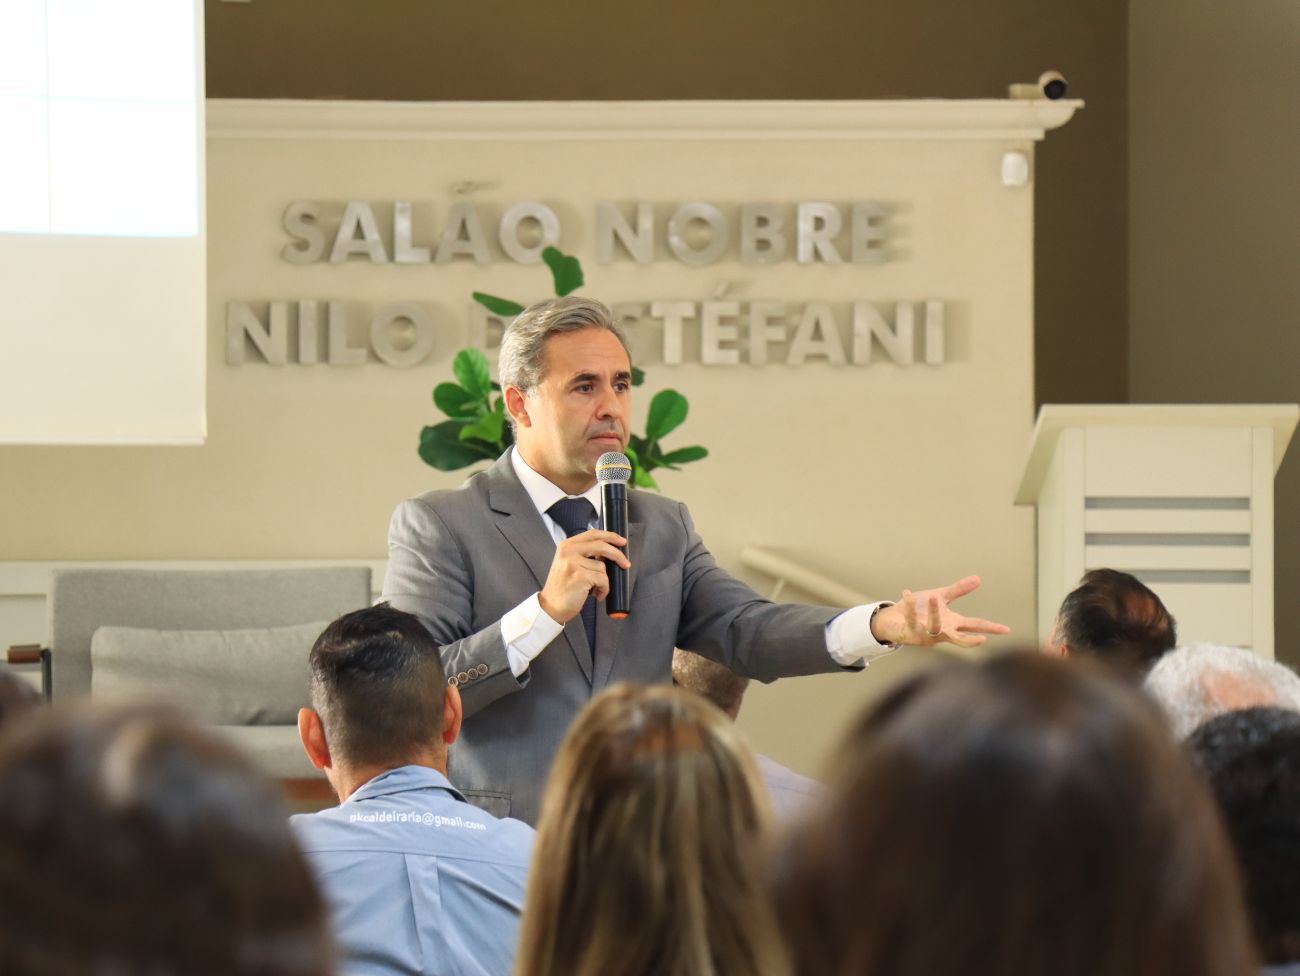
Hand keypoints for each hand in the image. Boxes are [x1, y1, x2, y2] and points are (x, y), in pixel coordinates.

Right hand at [538, 530, 628, 623]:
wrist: (551, 606)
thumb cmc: (562, 587)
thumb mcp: (569, 563)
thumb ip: (584, 554)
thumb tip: (608, 552)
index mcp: (566, 545)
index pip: (593, 534)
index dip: (610, 536)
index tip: (621, 541)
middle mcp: (568, 551)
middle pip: (602, 546)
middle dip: (617, 555)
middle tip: (626, 563)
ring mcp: (573, 563)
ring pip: (603, 567)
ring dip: (603, 581)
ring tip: (594, 589)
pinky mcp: (580, 576)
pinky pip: (603, 580)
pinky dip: (603, 589)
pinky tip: (595, 594)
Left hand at [869, 576, 1009, 648]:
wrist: (894, 618)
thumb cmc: (920, 610)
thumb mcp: (941, 597)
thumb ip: (959, 590)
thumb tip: (978, 579)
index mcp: (952, 623)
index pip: (975, 625)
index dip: (991, 627)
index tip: (1007, 630)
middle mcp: (942, 632)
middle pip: (959, 638)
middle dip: (971, 640)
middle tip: (983, 640)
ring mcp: (927, 635)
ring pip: (935, 628)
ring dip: (934, 613)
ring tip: (933, 596)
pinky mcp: (910, 633)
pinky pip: (912, 620)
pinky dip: (910, 606)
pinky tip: (907, 593)